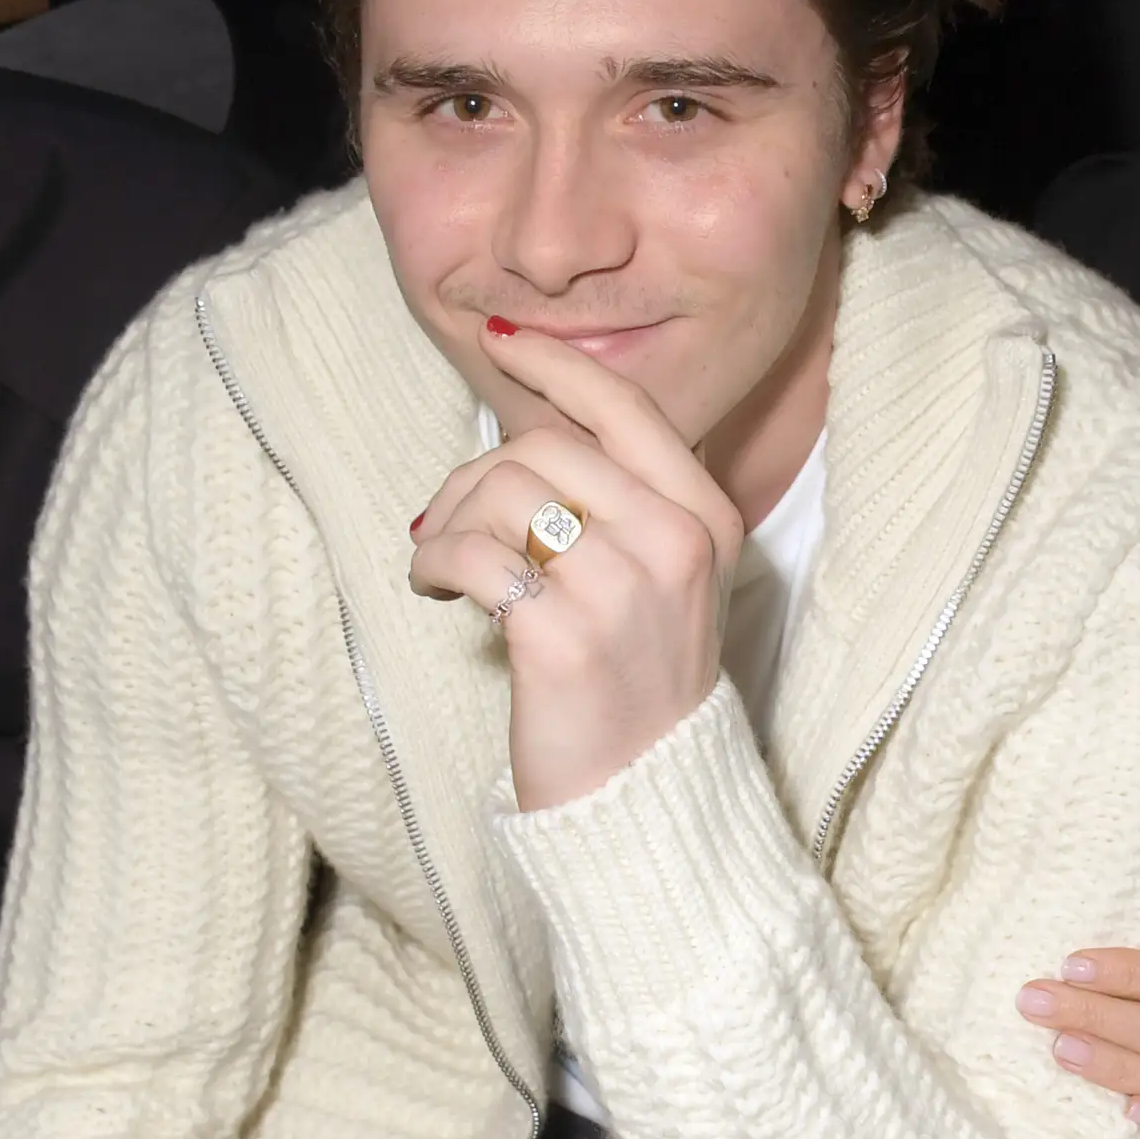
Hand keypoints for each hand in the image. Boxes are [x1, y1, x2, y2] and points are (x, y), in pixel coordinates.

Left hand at [408, 322, 740, 811]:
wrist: (645, 797)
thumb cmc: (637, 681)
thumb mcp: (664, 577)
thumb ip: (621, 502)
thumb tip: (522, 433)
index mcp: (706, 517)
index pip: (624, 406)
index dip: (555, 365)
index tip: (503, 340)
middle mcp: (675, 543)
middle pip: (542, 447)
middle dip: (474, 476)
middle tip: (448, 526)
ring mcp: (623, 589)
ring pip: (501, 491)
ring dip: (447, 522)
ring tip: (439, 566)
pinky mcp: (563, 636)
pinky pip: (472, 555)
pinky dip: (434, 563)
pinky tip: (433, 589)